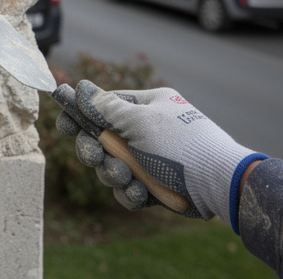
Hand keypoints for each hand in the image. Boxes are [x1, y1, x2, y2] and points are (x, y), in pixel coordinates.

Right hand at [53, 79, 264, 225]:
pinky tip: (142, 194)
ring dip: (115, 174)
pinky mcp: (155, 185)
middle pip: (103, 140)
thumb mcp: (140, 121)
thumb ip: (105, 108)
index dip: (81, 116)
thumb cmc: (181, 145)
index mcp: (146, 107)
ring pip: (113, 167)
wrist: (218, 184)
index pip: (104, 106)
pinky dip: (131, 193)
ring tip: (128, 179)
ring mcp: (152, 159)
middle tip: (97, 158)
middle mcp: (147, 131)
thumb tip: (81, 88)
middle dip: (97, 152)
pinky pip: (128, 189)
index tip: (64, 125)